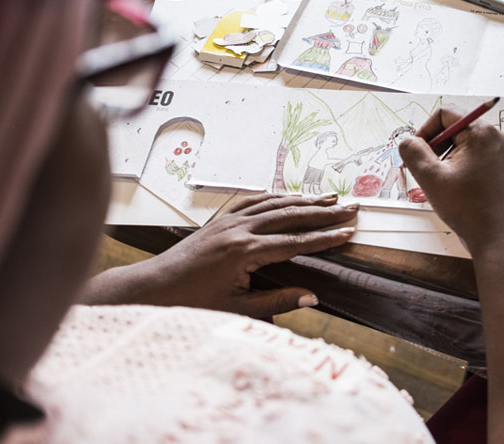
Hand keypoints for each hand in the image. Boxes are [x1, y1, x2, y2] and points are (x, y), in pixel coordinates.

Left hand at [132, 193, 357, 316]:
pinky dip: (274, 196)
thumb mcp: (238, 308)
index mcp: (245, 252)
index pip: (296, 243)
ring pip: (273, 204)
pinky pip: (252, 201)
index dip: (325, 238)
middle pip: (290, 216)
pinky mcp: (220, 219)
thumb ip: (277, 301)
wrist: (154, 287)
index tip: (349, 233)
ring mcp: (228, 220)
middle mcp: (239, 230)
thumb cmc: (193, 302)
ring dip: (303, 200)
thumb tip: (312, 297)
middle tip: (349, 208)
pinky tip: (287, 196)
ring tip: (328, 198)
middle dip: (322, 212)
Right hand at [398, 108, 503, 254]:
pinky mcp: (503, 169)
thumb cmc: (468, 209)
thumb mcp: (430, 178)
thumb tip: (407, 142)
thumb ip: (413, 152)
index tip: (415, 152)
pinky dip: (460, 168)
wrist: (498, 238)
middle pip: (455, 128)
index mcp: (481, 133)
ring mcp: (503, 154)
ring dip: (446, 159)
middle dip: (435, 147)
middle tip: (424, 170)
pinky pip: (476, 158)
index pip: (445, 114)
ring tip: (440, 183)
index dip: (424, 131)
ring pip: (465, 145)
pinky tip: (455, 189)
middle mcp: (496, 138)